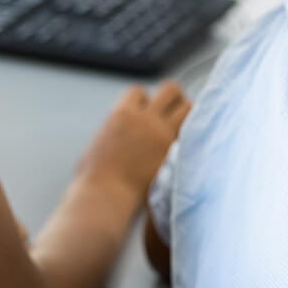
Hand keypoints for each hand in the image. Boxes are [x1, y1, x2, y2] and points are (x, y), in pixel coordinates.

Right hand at [75, 81, 190, 203]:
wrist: (106, 198)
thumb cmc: (94, 178)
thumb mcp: (98, 145)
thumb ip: (115, 131)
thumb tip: (122, 130)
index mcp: (122, 114)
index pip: (139, 91)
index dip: (142, 100)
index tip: (142, 112)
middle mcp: (146, 119)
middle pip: (170, 89)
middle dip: (172, 98)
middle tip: (172, 112)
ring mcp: (163, 134)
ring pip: (188, 106)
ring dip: (187, 113)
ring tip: (183, 127)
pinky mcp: (175, 152)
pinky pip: (193, 132)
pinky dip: (193, 133)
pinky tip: (189, 142)